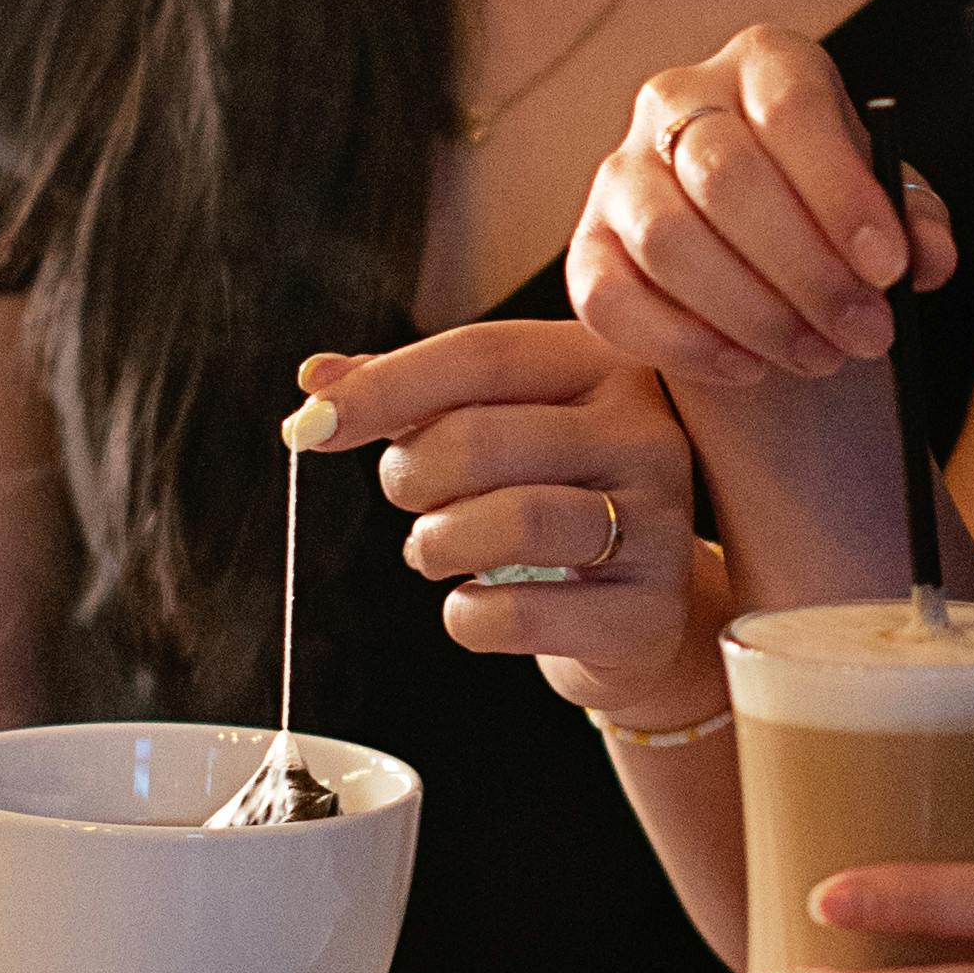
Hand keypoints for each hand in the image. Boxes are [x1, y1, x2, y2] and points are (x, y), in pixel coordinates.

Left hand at [300, 319, 709, 713]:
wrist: (640, 607)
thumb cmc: (554, 497)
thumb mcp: (497, 425)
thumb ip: (411, 396)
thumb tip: (315, 384)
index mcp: (605, 365)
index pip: (482, 355)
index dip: (386, 387)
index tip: (311, 425)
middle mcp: (647, 434)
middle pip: (484, 438)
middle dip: (411, 478)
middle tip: (413, 502)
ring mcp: (662, 525)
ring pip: (512, 522)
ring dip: (437, 546)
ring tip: (436, 552)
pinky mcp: (651, 614)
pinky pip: (523, 615)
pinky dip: (470, 617)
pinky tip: (478, 606)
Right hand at [567, 29, 957, 396]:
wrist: (757, 245)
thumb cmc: (825, 209)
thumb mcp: (884, 204)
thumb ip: (915, 224)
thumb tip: (926, 259)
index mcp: (764, 63)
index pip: (792, 110)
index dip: (840, 192)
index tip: (889, 269)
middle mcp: (679, 99)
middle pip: (726, 176)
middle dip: (805, 270)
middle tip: (865, 334)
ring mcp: (621, 171)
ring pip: (667, 238)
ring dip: (752, 313)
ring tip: (819, 357)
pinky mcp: (587, 244)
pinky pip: (610, 298)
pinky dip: (682, 344)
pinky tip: (747, 369)